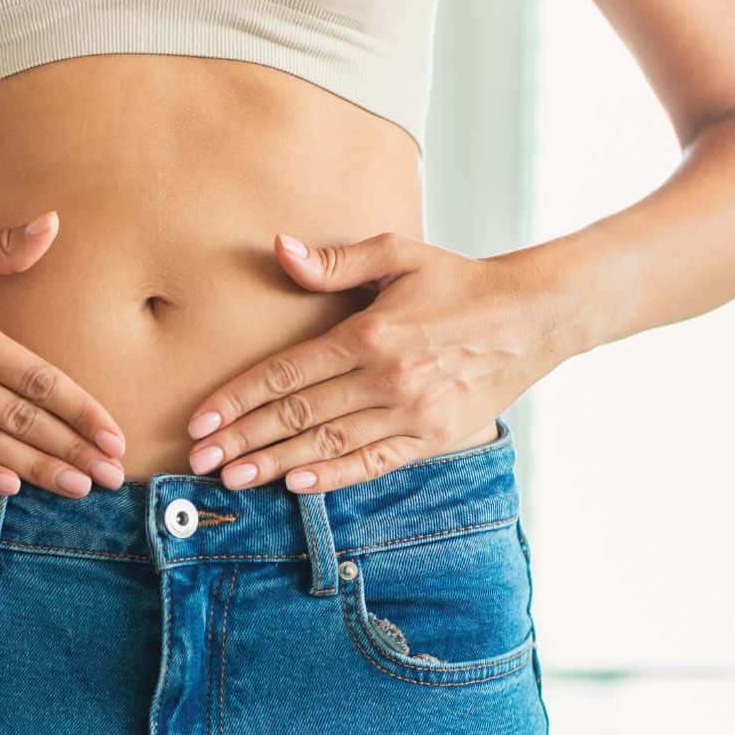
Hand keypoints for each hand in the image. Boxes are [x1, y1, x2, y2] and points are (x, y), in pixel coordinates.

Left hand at [184, 231, 573, 493]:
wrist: (534, 315)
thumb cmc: (459, 281)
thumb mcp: (399, 253)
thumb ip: (335, 260)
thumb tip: (281, 250)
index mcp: (369, 333)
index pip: (286, 374)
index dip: (238, 397)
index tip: (202, 418)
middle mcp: (386, 378)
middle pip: (298, 415)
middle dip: (243, 439)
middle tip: (200, 459)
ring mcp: (411, 413)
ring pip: (328, 444)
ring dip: (276, 463)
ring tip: (233, 477)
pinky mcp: (433, 437)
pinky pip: (374, 462)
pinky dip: (334, 476)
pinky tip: (298, 485)